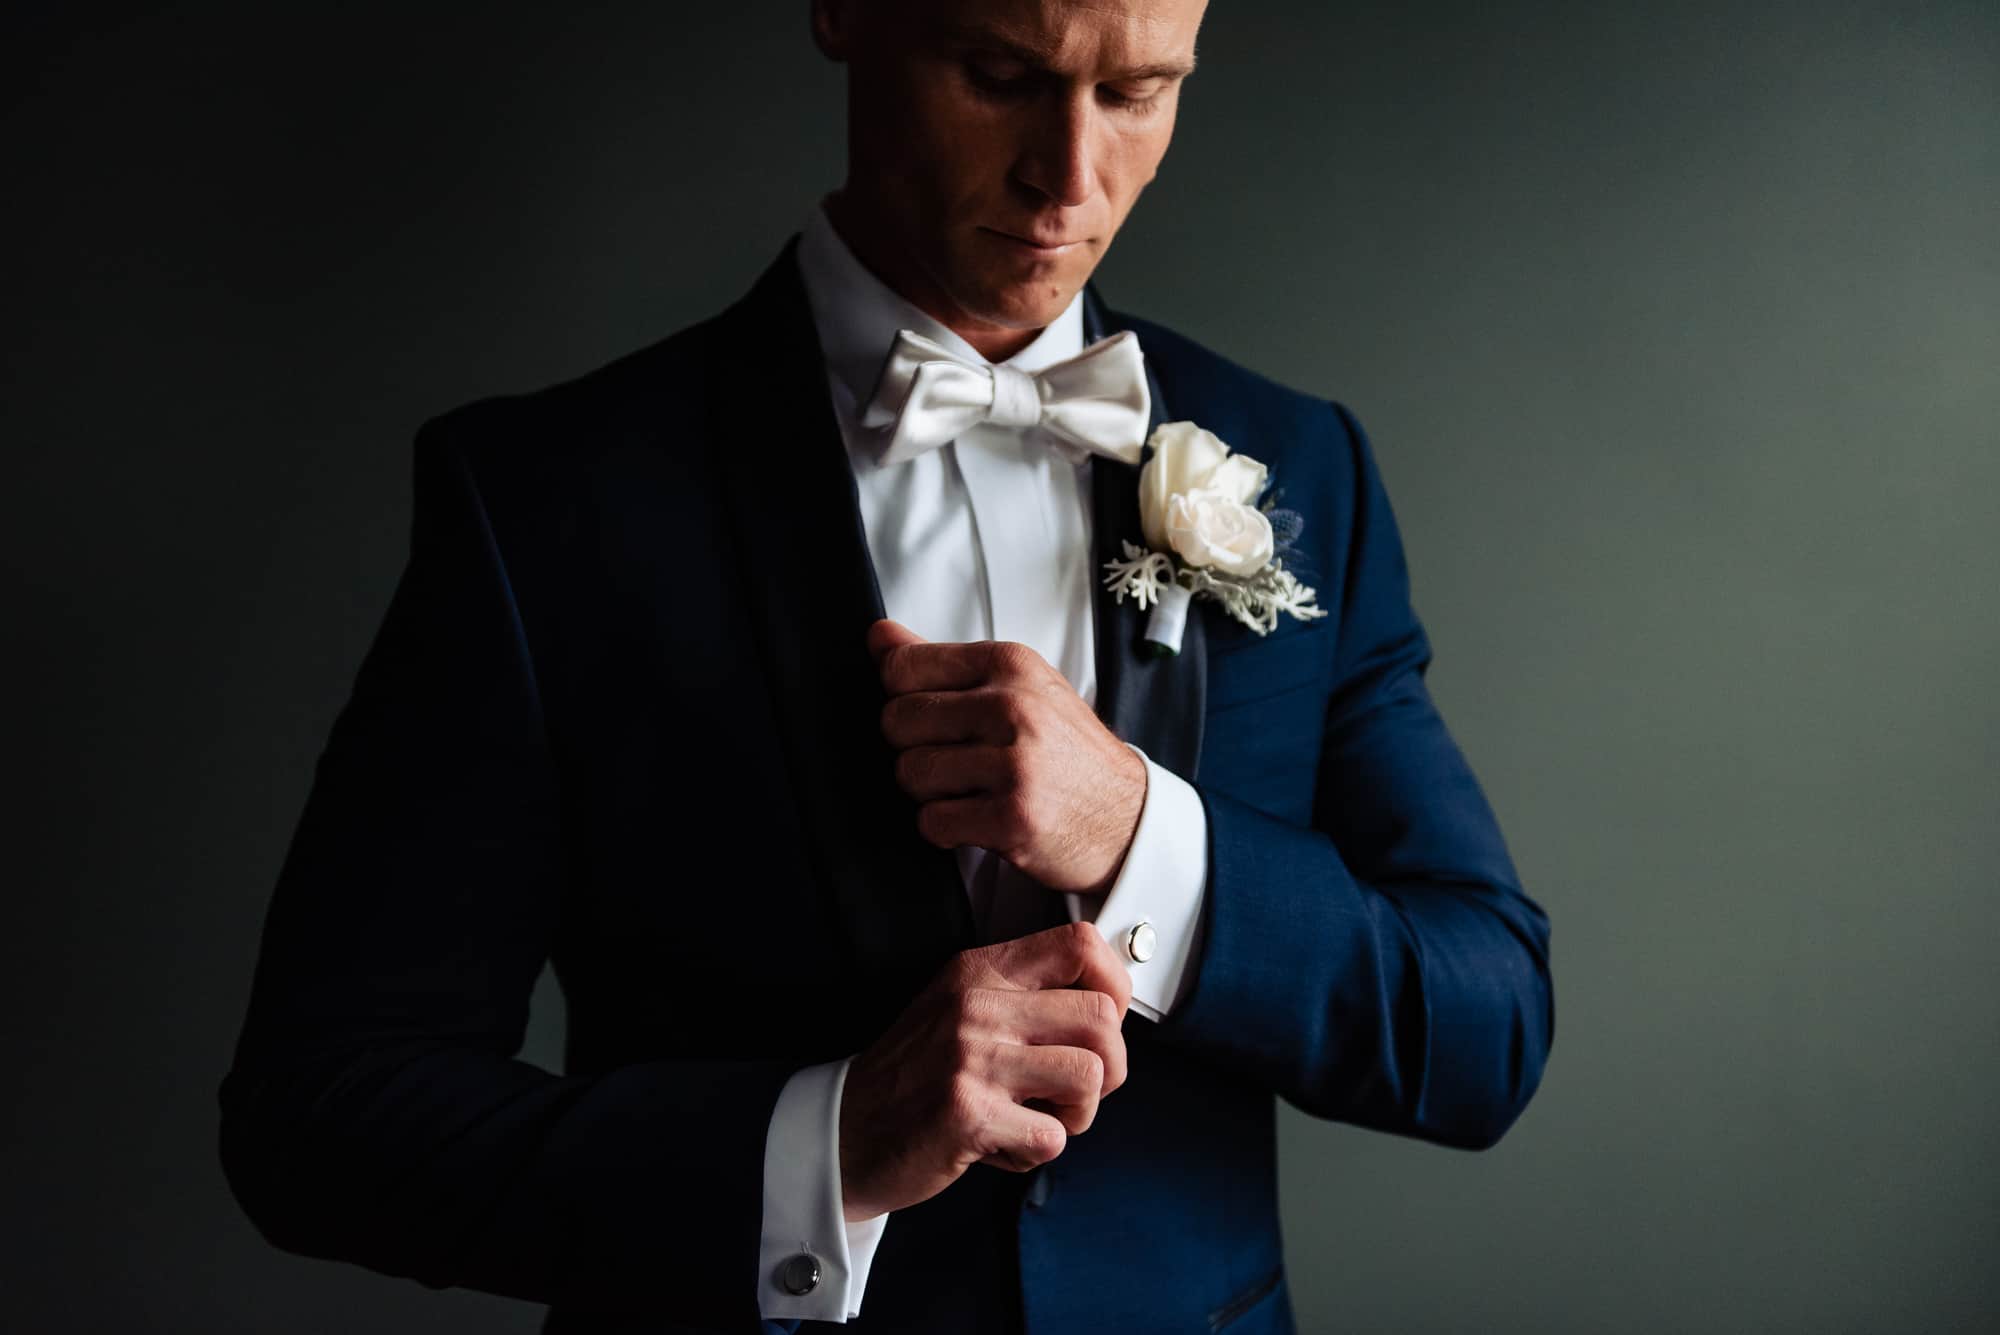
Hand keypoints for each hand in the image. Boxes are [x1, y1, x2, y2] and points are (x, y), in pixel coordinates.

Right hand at [837, 921, 1133, 1220]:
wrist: (844, 1130)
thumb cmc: (913, 1075)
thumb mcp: (959, 1008)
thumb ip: (1023, 997)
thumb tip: (1109, 1007)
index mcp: (980, 971)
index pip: (1081, 944)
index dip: (1114, 986)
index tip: (1103, 1024)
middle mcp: (977, 1006)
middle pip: (1101, 1018)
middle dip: (1109, 1067)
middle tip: (1074, 1091)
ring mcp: (971, 1058)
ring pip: (1089, 1076)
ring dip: (1077, 1114)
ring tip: (1038, 1118)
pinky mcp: (968, 1113)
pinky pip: (1053, 1136)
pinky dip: (1036, 1152)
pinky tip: (1003, 1144)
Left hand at [868, 618, 1147, 896]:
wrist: (1128, 819)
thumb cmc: (1067, 753)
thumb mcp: (1018, 689)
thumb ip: (943, 663)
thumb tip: (878, 634)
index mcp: (1011, 664)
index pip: (902, 666)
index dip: (902, 698)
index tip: (932, 718)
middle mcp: (1014, 706)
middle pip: (897, 721)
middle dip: (913, 748)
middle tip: (953, 761)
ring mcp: (1015, 763)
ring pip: (909, 773)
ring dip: (929, 793)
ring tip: (969, 792)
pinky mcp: (1013, 818)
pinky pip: (933, 822)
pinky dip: (946, 829)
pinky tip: (979, 821)